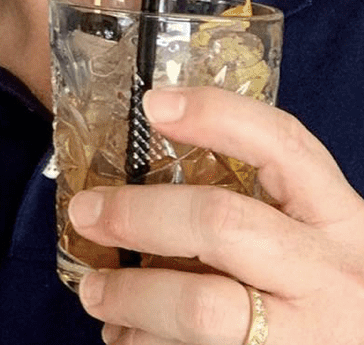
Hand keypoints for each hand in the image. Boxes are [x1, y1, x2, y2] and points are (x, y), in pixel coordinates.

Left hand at [68, 85, 363, 343]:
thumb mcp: (316, 240)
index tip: (152, 104)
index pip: (282, 145)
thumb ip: (258, 207)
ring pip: (200, 307)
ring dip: (131, 295)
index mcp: (340, 218)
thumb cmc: (327, 292)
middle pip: (220, 223)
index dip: (216, 115)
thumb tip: (146, 177)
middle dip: (138, 214)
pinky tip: (128, 336)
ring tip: (95, 290)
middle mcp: (332, 272)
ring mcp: (311, 335)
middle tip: (86, 213)